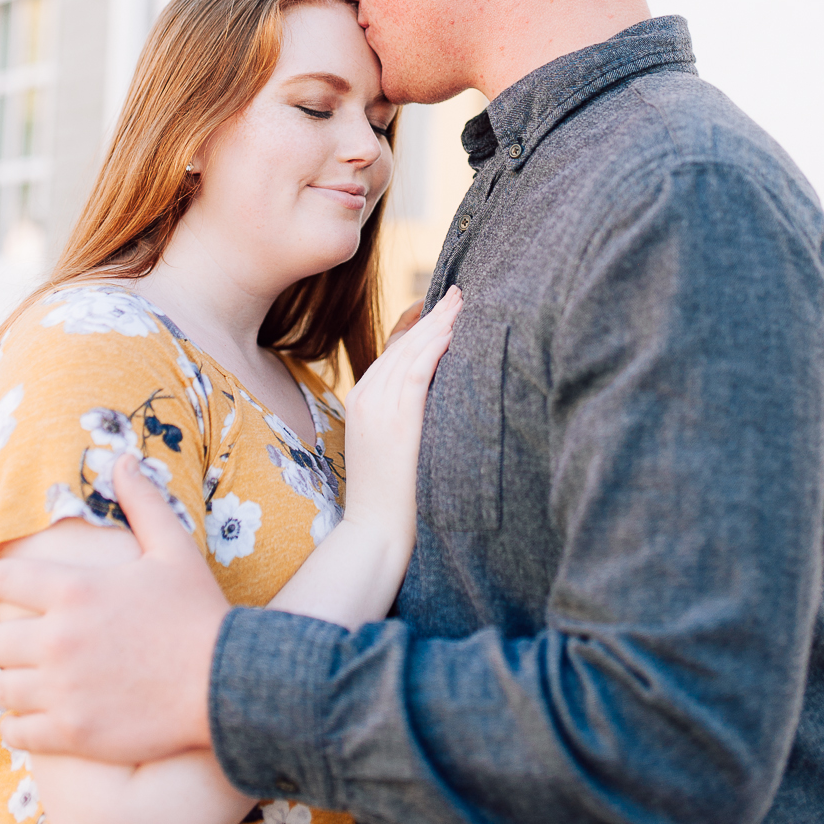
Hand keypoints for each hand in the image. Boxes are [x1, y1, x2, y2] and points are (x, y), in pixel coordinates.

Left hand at [0, 454, 229, 762]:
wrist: (227, 682)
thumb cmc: (198, 611)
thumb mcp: (173, 548)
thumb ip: (141, 502)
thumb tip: (122, 458)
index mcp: (75, 590)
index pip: (0, 581)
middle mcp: (59, 639)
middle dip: (2, 636)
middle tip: (17, 639)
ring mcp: (63, 689)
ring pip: (1, 687)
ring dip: (10, 681)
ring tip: (24, 679)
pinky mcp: (73, 732)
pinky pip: (17, 732)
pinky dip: (20, 725)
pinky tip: (35, 717)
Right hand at [341, 287, 460, 557]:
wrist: (374, 531)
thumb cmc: (391, 496)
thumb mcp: (390, 444)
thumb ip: (403, 412)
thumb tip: (435, 392)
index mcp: (361, 398)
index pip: (393, 349)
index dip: (419, 324)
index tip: (442, 306)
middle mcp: (365, 395)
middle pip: (402, 342)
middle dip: (433, 315)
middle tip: (459, 292)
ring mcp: (376, 407)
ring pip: (410, 351)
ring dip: (439, 323)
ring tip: (462, 302)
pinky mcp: (394, 420)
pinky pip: (415, 371)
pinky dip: (435, 347)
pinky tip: (454, 332)